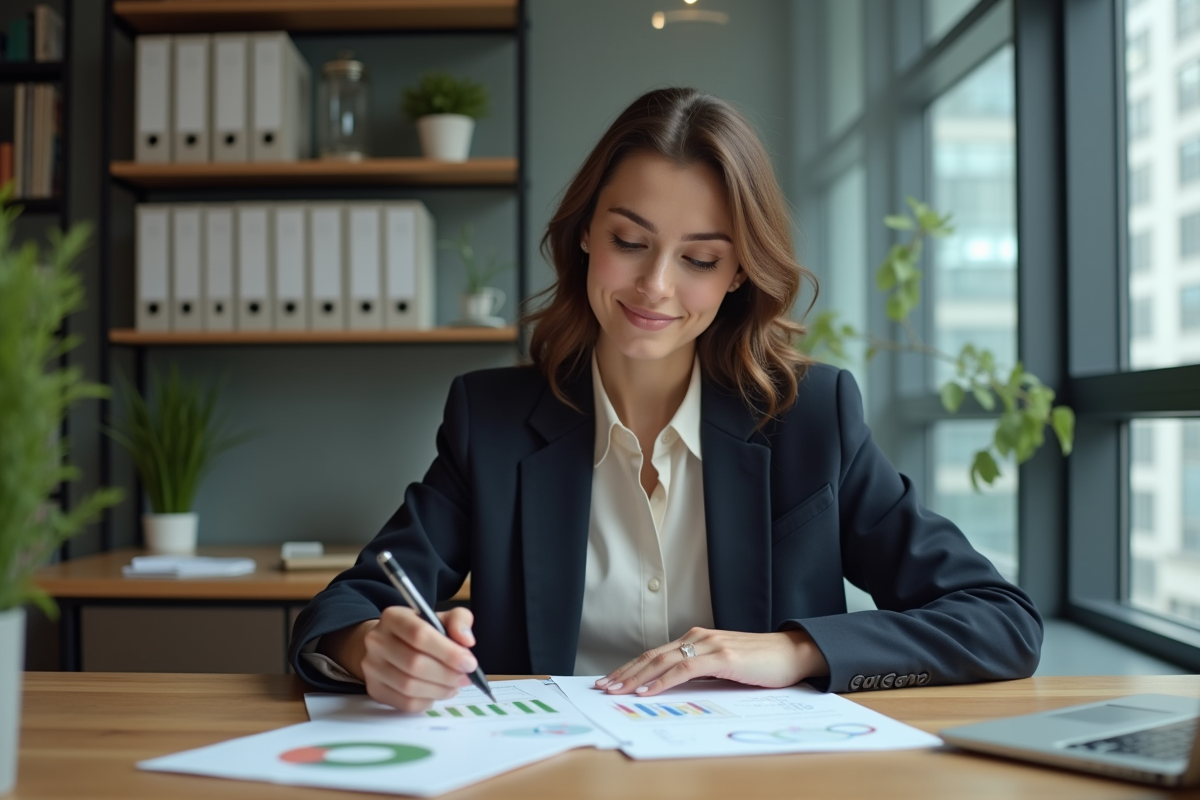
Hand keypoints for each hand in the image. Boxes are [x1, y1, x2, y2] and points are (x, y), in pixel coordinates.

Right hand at [319, 606, 478, 711]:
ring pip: (409, 686)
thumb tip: (467, 641)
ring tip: (455, 686)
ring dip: (439, 690)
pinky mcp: (374, 689)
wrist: (388, 644)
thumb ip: (459, 621)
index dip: (448, 652)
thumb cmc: (419, 631)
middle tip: (466, 678)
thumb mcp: (441, 618)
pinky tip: (438, 692)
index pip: (420, 635)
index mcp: (393, 617)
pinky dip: (427, 701)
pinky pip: (405, 703)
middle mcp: (376, 640)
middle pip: (415, 663)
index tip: (470, 663)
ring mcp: (371, 667)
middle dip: (447, 674)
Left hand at [594, 627, 828, 697]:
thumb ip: (700, 671)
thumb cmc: (760, 663)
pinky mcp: (722, 657)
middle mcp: (698, 637)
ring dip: (636, 677)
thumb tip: (672, 687)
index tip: (611, 680)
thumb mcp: (723, 667)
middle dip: (624, 672)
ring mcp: (709, 645)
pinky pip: (684, 670)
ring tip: (616, 691)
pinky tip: (648, 691)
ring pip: (663, 661)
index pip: (655, 653)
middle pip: (652, 655)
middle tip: (603, 687)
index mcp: (697, 639)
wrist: (792, 654)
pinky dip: (662, 681)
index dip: (630, 667)